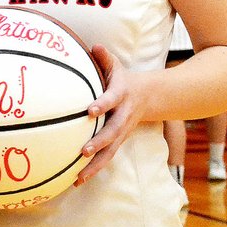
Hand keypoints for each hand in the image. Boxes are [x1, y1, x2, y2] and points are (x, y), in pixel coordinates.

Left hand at [74, 45, 149, 185]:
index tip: (90, 110)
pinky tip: (77, 181)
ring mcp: (122, 132)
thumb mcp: (116, 67)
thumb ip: (104, 58)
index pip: (111, 99)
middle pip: (112, 132)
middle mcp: (122, 116)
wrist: (150, 96)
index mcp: (121, 96)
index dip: (102, 103)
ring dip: (95, 165)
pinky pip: (106, 158)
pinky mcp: (118, 142)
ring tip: (79, 176)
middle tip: (83, 151)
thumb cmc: (123, 79)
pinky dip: (93, 170)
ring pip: (110, 151)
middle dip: (99, 142)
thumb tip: (94, 46)